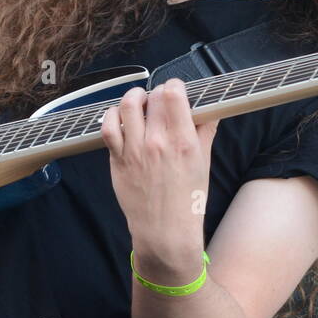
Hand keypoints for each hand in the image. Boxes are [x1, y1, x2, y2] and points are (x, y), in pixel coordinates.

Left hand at [100, 78, 216, 267]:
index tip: (176, 89)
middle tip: (161, 100)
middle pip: (153, 96)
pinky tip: (120, 116)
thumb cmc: (187, 200)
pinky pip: (108, 127)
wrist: (165, 231)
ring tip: (139, 100)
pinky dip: (111, 115)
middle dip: (158, 92)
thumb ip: (205, 132)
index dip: (174, 86)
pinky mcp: (117, 159)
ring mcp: (134, 150)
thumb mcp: (204, 163)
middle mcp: (157, 142)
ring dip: (134, 96)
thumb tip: (210, 110)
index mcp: (183, 142)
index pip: (174, 94)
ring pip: (127, 105)